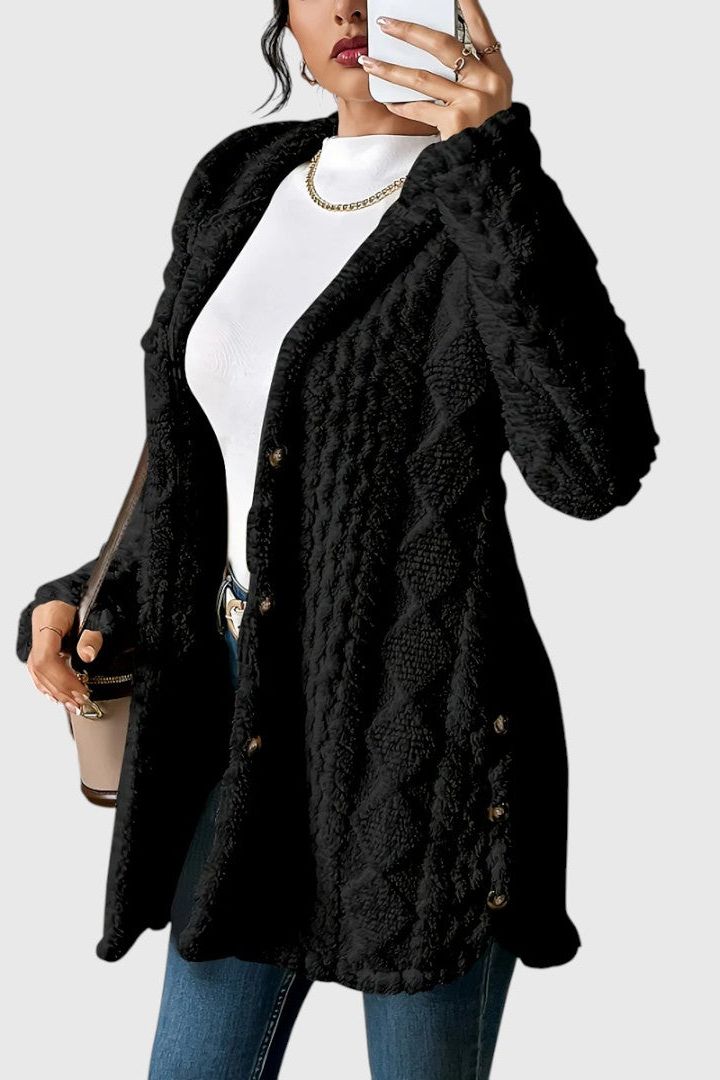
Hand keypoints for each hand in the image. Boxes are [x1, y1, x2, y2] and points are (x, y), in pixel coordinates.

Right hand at [27, 599, 103, 713]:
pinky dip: (48, 681)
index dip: (62, 679)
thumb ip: (93, 636)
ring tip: (72, 703)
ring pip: (37, 667)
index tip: (80, 691)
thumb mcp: (100, 613)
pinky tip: (58, 694)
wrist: (88, 584)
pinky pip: (38, 664)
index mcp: (50, 616)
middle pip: (40, 666)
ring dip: (55, 688)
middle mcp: (39, 624)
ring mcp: (38, 631)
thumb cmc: (96, 595)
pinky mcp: (43, 638)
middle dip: (60, 688)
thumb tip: (88, 655)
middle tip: (80, 702)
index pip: (46, 657)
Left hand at [358, 1, 512, 139]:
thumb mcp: (490, 104)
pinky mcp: (456, 122)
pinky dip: (402, 105)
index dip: (468, 9)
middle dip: (410, 31)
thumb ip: (473, 79)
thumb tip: (440, 57)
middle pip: (444, 46)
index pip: (482, 32)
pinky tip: (389, 102)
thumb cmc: (488, 139)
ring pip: (422, 77)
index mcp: (498, 74)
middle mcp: (488, 83)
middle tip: (385, 23)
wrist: (493, 174)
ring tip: (368, 62)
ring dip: (390, 69)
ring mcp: (472, 102)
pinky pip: (420, 108)